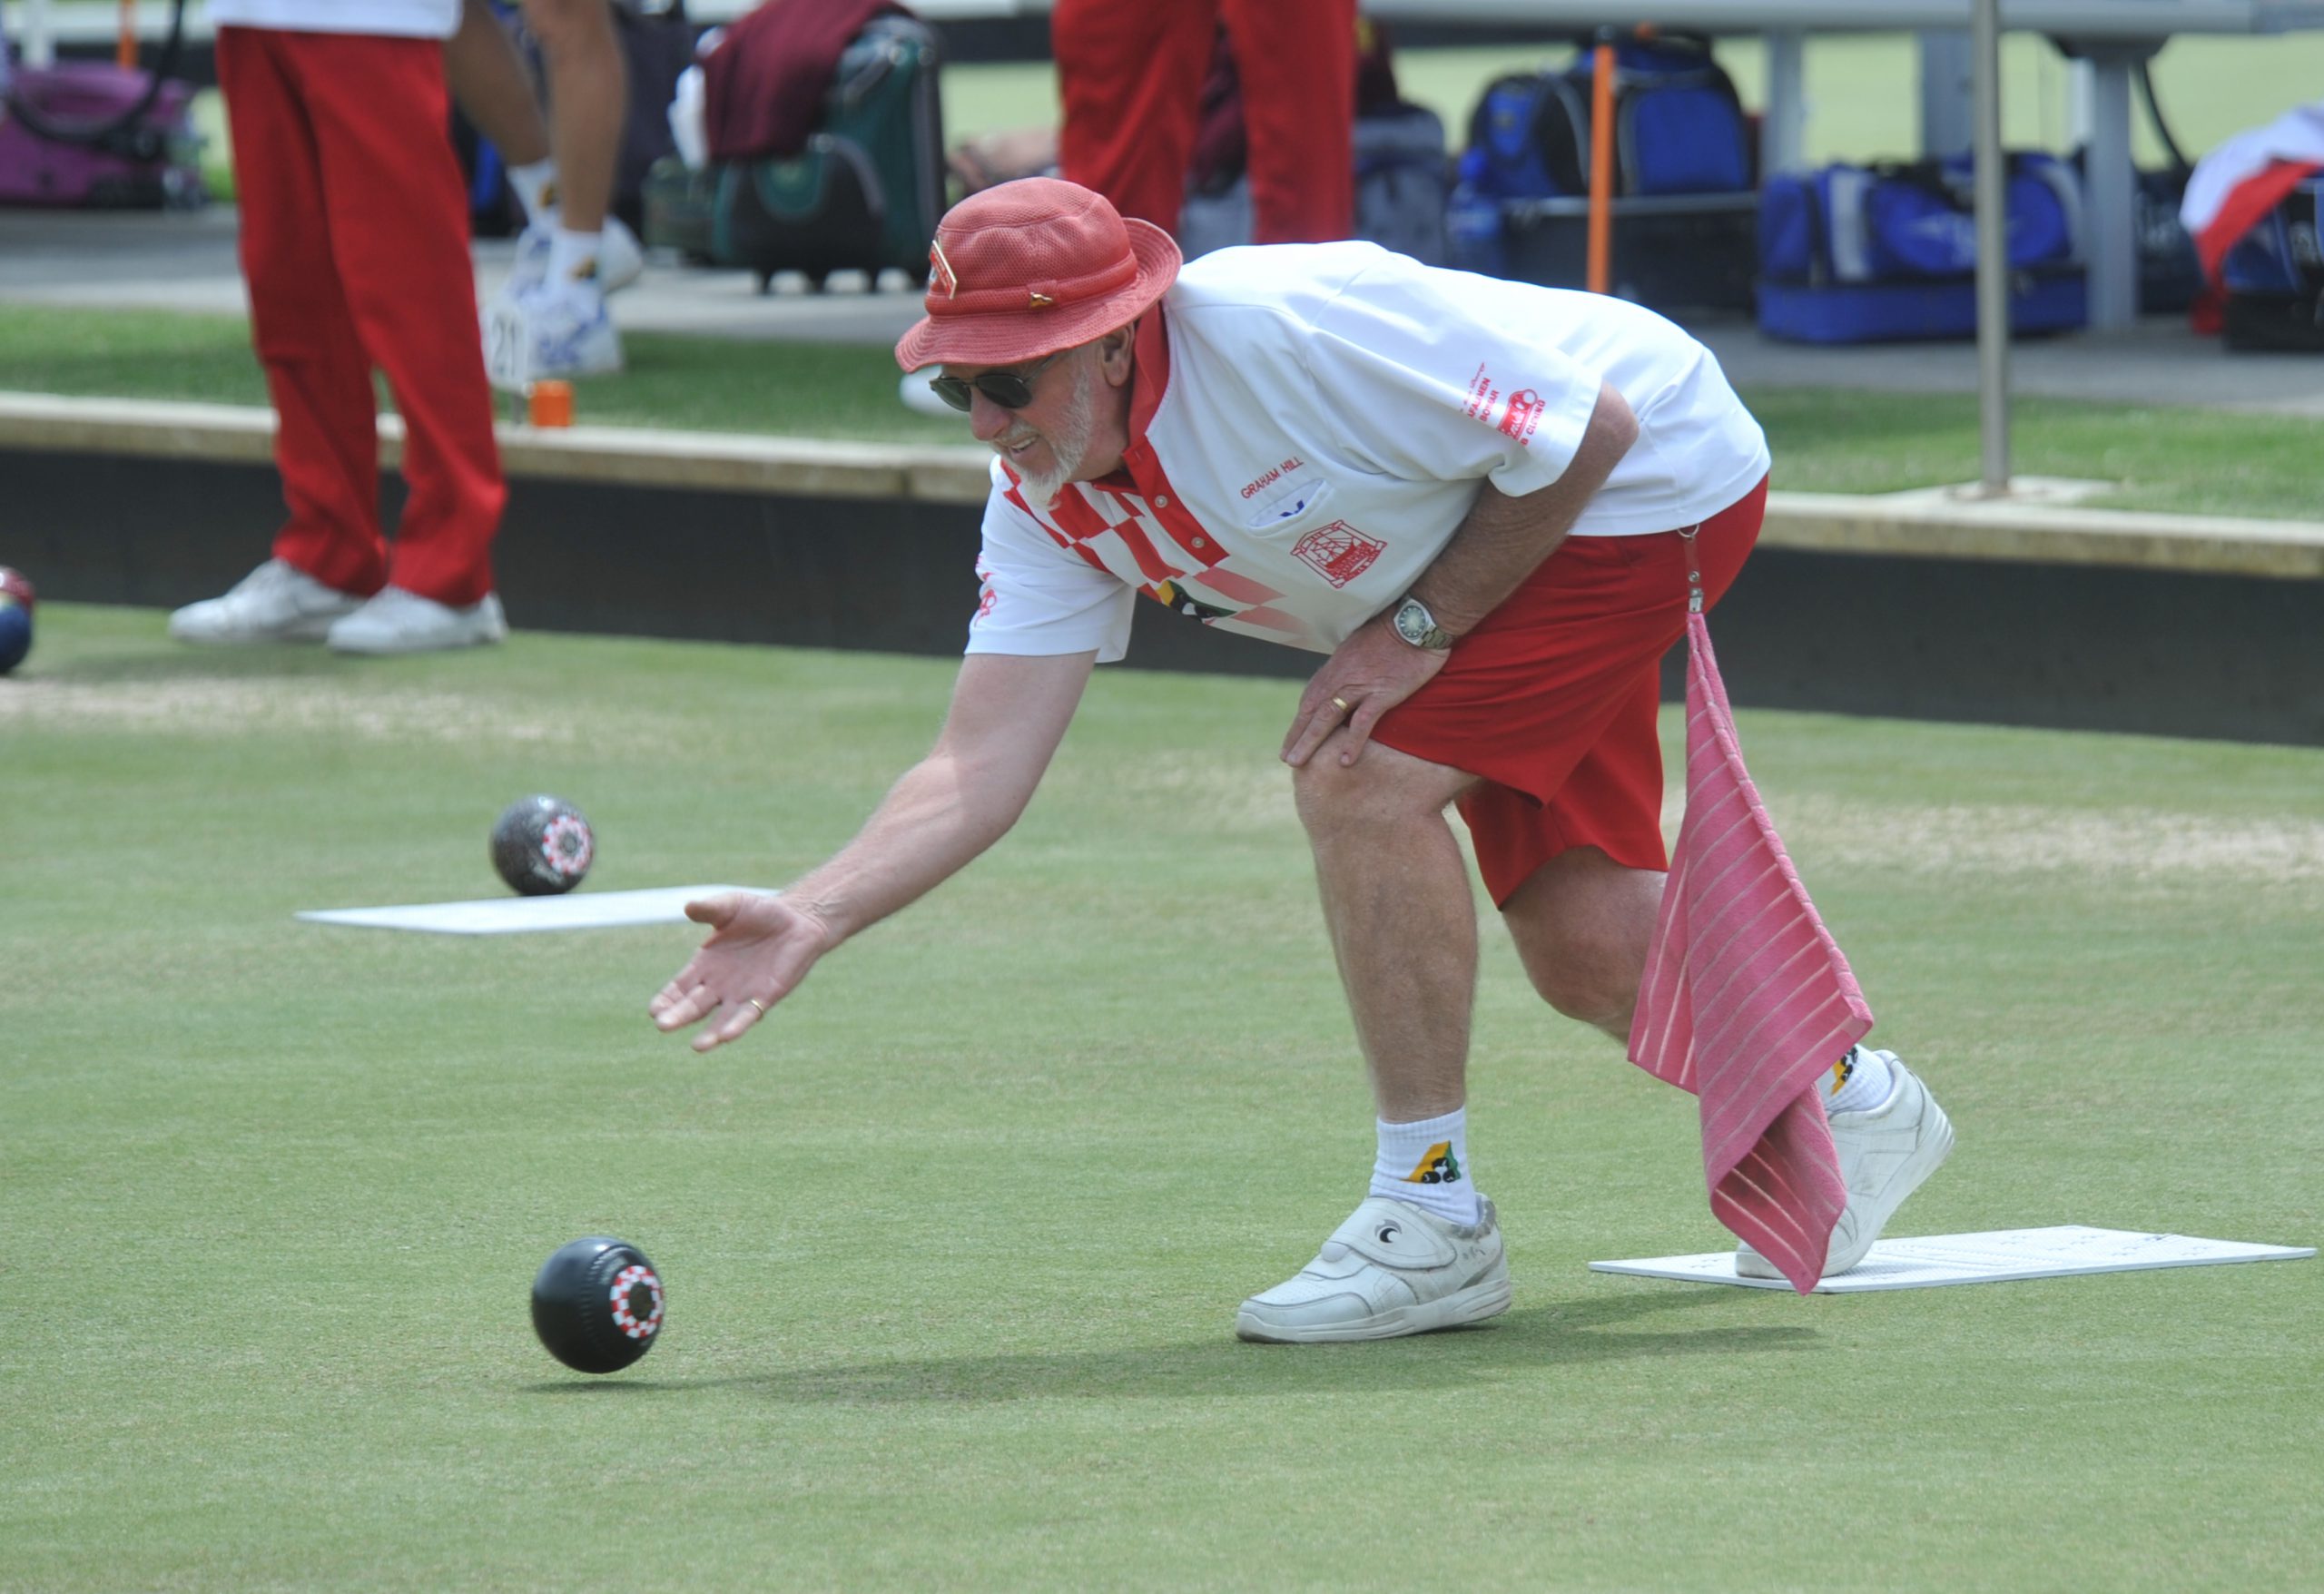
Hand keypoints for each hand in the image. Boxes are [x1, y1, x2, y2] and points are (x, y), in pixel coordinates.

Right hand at [649, 891, 834, 1053]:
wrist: (798, 919)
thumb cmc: (760, 912)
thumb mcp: (731, 907)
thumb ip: (710, 909)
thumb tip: (688, 906)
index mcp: (705, 966)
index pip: (680, 988)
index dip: (667, 999)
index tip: (654, 1010)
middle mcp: (720, 985)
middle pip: (695, 1006)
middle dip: (679, 1016)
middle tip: (663, 1026)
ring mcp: (742, 994)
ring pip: (721, 1019)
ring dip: (710, 1033)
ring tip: (697, 1046)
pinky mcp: (766, 996)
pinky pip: (749, 1015)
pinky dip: (738, 1025)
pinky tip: (727, 1036)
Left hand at [1280, 612, 1447, 768]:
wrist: (1415, 621)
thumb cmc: (1394, 631)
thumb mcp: (1361, 646)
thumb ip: (1349, 665)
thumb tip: (1344, 677)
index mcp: (1335, 667)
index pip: (1310, 698)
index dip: (1300, 720)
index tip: (1292, 738)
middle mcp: (1341, 678)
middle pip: (1312, 711)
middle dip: (1297, 736)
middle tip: (1286, 759)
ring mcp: (1359, 686)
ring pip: (1327, 718)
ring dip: (1310, 741)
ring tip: (1298, 762)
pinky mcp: (1381, 694)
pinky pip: (1363, 722)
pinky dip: (1353, 742)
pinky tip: (1345, 761)